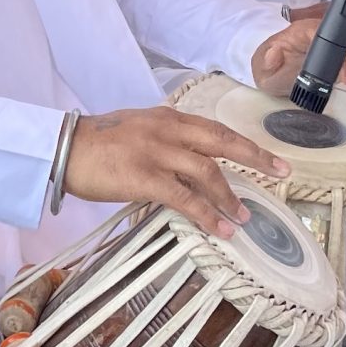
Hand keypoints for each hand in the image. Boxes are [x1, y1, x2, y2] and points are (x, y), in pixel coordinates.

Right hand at [62, 107, 286, 238]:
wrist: (64, 148)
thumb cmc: (97, 142)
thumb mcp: (137, 129)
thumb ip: (165, 139)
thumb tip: (187, 161)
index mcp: (168, 117)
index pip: (215, 129)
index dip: (244, 143)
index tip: (268, 156)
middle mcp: (168, 130)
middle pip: (222, 142)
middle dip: (255, 157)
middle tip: (282, 172)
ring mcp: (157, 152)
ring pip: (207, 172)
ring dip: (229, 197)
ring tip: (244, 218)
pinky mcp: (145, 177)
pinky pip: (185, 198)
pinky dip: (206, 214)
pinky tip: (219, 229)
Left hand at [249, 16, 345, 96]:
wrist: (276, 72)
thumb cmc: (272, 68)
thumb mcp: (263, 68)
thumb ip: (268, 59)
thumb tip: (274, 52)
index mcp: (306, 30)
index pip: (334, 31)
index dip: (345, 50)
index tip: (345, 73)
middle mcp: (328, 29)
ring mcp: (343, 37)